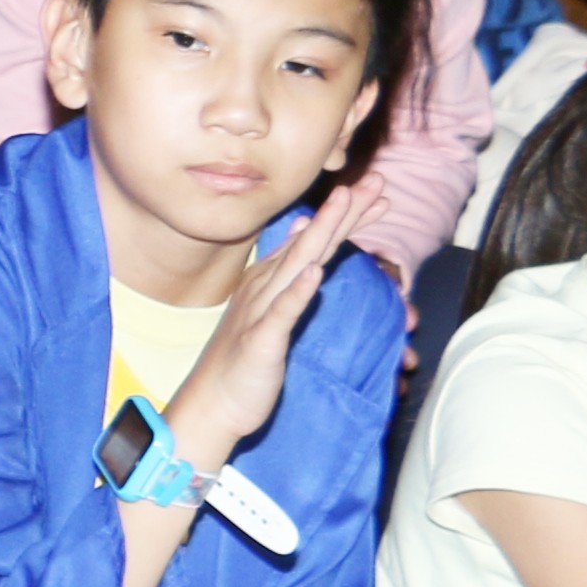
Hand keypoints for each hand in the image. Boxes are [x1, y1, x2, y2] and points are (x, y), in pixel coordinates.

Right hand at [156, 182, 368, 477]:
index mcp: (270, 281)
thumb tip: (304, 230)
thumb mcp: (269, 310)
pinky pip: (282, 314)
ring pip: (298, 266)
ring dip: (323, 234)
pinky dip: (298, 292)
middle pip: (311, 243)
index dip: (345, 216)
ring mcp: (262, 312)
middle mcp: (265, 287)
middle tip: (374, 181)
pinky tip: (314, 273)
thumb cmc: (243, 362)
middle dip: (344, 212)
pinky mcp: (262, 341)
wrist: (211, 404)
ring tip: (345, 204)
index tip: (374, 190)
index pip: (313, 241)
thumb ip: (287, 272)